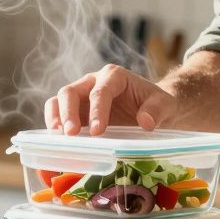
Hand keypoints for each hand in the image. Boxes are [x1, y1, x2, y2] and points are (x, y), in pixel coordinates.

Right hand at [46, 64, 177, 134]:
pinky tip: (58, 141)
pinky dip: (55, 125)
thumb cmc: (158, 104)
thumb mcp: (165, 104)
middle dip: (68, 113)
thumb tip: (146, 122)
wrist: (154, 109)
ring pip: (59, 100)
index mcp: (114, 76)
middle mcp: (93, 82)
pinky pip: (58, 114)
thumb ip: (157, 110)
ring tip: (58, 136)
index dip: (96, 110)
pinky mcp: (76, 112)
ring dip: (55, 117)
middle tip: (71, 134)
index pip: (100, 91)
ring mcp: (82, 97)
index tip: (97, 131)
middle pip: (71, 92)